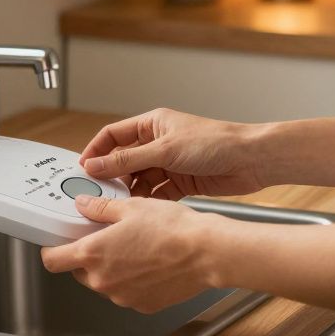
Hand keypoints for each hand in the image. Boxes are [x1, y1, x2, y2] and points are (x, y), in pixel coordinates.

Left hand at [40, 194, 223, 312]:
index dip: (51, 250)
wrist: (207, 253)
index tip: (57, 243)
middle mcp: (103, 281)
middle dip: (87, 256)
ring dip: (110, 269)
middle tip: (105, 238)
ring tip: (133, 249)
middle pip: (79, 271)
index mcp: (93, 254)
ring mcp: (122, 296)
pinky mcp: (142, 305)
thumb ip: (99, 209)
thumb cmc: (173, 229)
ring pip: (103, 283)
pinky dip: (130, 281)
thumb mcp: (131, 207)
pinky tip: (147, 263)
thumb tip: (84, 205)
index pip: (52, 261)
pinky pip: (125, 292)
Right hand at [79, 108, 267, 199]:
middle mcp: (158, 143)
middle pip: (124, 161)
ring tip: (120, 205)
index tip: (82, 170)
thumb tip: (95, 165)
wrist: (252, 161)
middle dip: (112, 177)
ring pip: (139, 179)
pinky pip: (156, 193)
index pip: (113, 136)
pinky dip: (148, 202)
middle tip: (99, 193)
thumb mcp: (165, 150)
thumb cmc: (216, 142)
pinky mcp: (180, 182)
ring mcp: (169, 164)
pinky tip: (142, 211)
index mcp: (152, 124)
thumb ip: (127, 160)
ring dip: (130, 192)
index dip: (95, 151)